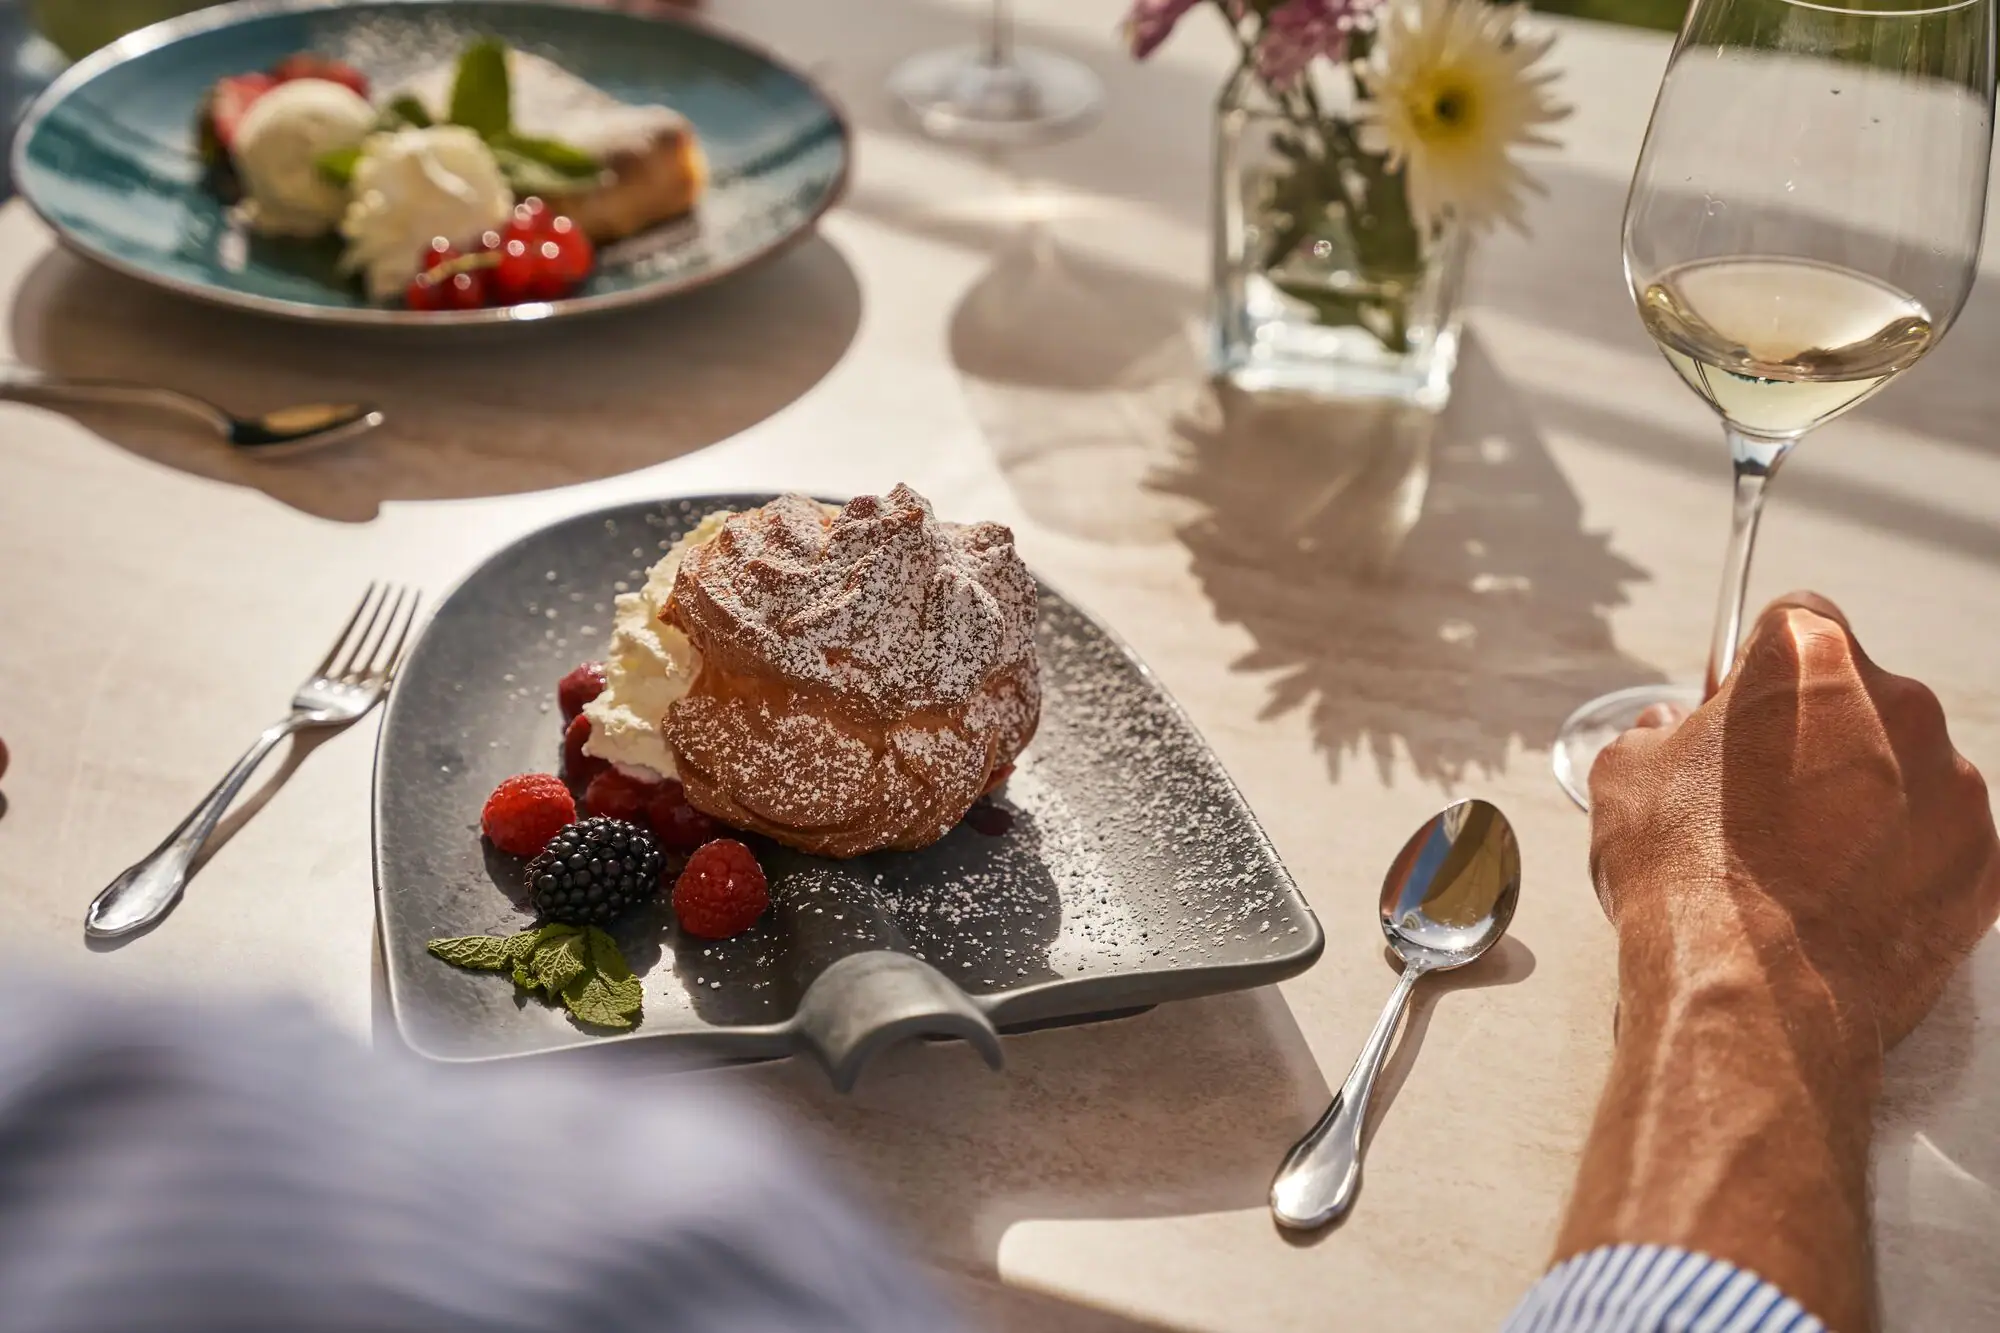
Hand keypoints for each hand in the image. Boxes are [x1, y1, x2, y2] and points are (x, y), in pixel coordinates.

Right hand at [1589, 591, 1999, 1075]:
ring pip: (1908, 770)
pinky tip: (1847, 902)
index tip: (1740, 708)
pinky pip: (1941, 844)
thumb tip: (1673, 734)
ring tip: (1804, 866)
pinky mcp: (1986, 864)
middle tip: (1762, 800)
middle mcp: (1902, 706)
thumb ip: (1657, 734)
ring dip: (1865, 800)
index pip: (1799, 618)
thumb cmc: (1686, 875)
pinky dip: (1904, 863)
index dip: (1762, 664)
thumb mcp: (1625, 777)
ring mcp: (1956, 787)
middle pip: (1861, 697)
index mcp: (1811, 662)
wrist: (1754, 992)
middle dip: (1818, 735)